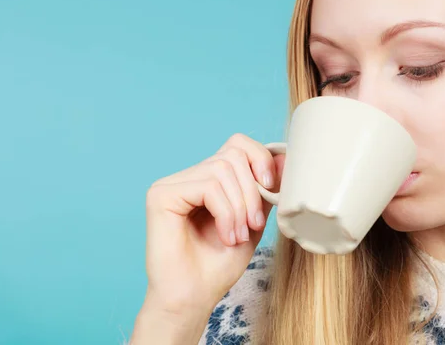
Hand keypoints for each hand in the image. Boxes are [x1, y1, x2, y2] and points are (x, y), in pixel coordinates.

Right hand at [140, 133, 283, 314]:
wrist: (193, 299)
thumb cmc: (218, 266)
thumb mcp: (253, 221)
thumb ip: (264, 190)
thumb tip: (283, 157)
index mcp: (208, 179)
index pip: (237, 144)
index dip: (260, 159)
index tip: (272, 188)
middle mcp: (188, 176)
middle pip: (233, 155)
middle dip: (252, 192)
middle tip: (253, 225)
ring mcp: (172, 183)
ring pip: (222, 170)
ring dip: (240, 207)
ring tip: (238, 236)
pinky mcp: (161, 194)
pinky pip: (208, 186)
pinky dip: (226, 213)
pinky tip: (226, 236)